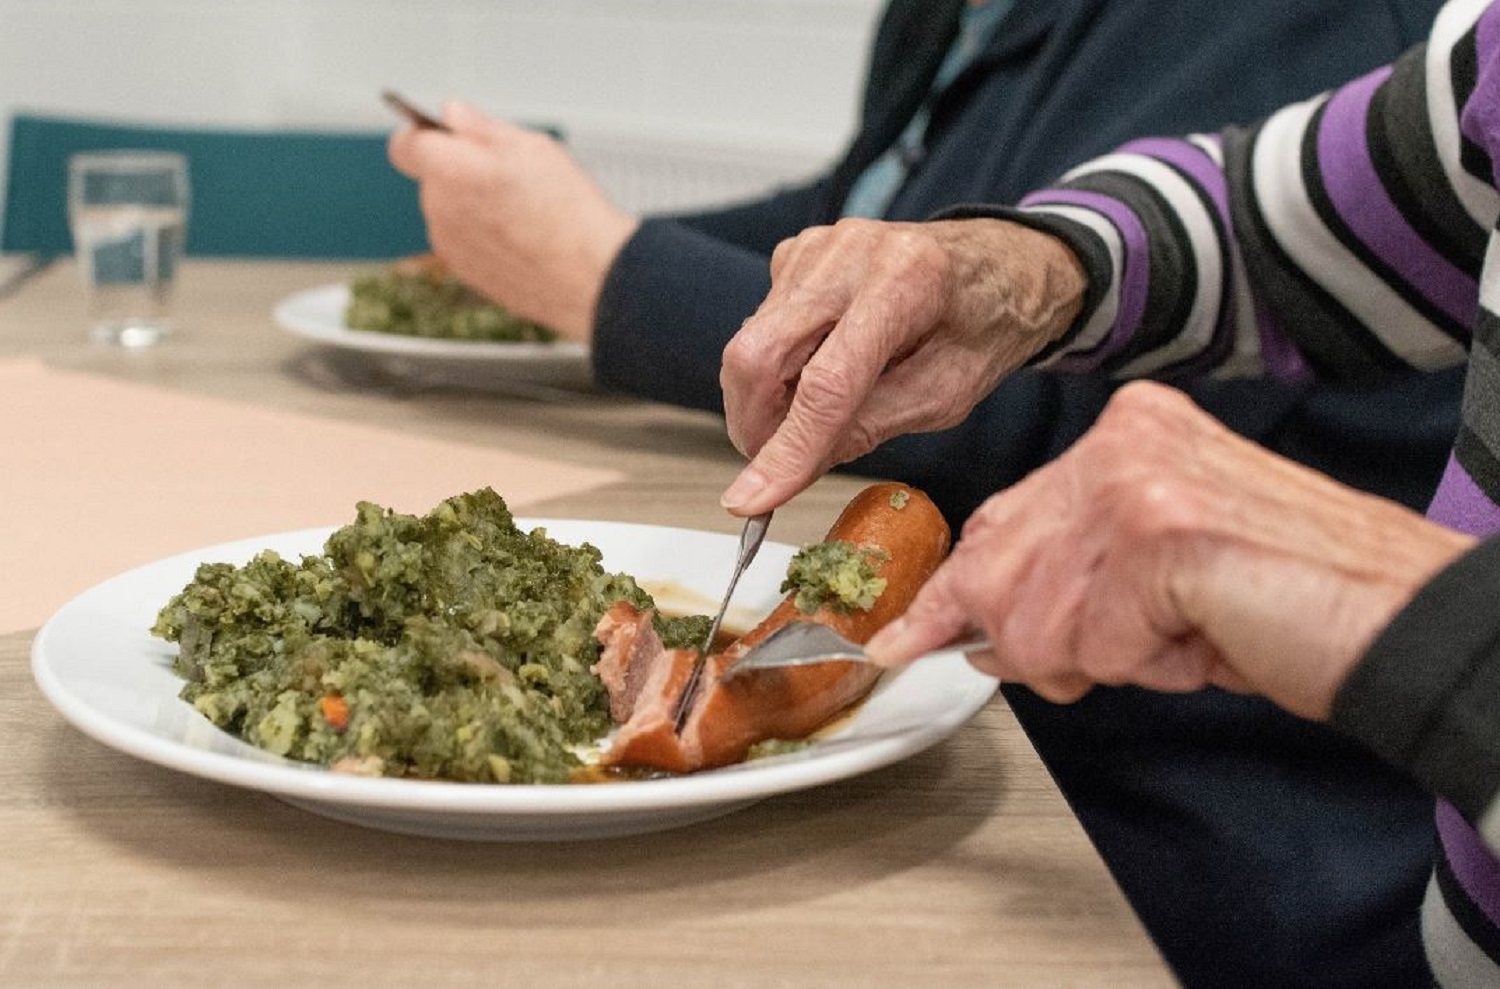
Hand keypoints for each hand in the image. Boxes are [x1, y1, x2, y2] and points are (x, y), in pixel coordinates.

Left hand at [388, 102, 639, 341]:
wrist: (589, 275)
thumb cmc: (566, 211)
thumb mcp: (531, 147)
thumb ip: (481, 127)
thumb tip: (454, 114)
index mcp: (450, 169)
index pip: (406, 145)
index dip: (424, 136)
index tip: (445, 136)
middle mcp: (439, 209)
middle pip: (435, 179)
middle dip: (461, 171)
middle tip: (508, 175)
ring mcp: (450, 245)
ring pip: (451, 211)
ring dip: (474, 206)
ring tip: (521, 211)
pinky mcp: (465, 272)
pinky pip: (465, 242)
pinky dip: (484, 236)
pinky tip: (522, 237)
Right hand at [719, 217, 1085, 514]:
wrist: (1000, 261)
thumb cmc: (984, 326)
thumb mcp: (944, 395)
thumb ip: (868, 428)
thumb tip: (789, 472)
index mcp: (908, 282)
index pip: (827, 382)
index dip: (786, 449)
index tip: (753, 500)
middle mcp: (852, 252)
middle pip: (757, 352)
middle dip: (753, 424)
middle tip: (775, 465)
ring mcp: (818, 247)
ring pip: (750, 343)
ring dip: (768, 398)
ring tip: (818, 410)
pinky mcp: (797, 251)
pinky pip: (760, 325)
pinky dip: (777, 367)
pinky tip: (819, 369)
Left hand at [864, 381, 1473, 720]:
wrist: (1401, 616)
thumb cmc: (1290, 599)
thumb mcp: (1160, 572)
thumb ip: (1073, 577)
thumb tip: (982, 635)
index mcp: (1125, 434)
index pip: (998, 520)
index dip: (951, 593)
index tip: (902, 637)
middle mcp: (1122, 441)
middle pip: (997, 571)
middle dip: (1027, 642)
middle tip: (1097, 658)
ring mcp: (1136, 481)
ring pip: (1037, 621)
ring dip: (1103, 662)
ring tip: (1184, 638)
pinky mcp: (1159, 534)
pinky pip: (1096, 646)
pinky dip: (1148, 668)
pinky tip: (1204, 641)